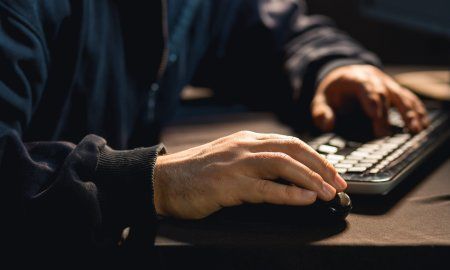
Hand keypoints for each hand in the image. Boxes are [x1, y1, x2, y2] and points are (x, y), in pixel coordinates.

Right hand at [153, 131, 346, 218]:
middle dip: (321, 166)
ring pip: (282, 164)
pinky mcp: (228, 184)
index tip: (332, 172)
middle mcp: (244, 146)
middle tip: (339, 182)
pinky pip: (265, 188)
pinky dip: (289, 193)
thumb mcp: (229, 158)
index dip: (315, 157)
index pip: (289, 143)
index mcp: (246, 140)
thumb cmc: (197, 173)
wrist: (163, 180)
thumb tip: (286, 174)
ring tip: (328, 192)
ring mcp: (236, 164)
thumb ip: (254, 161)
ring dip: (311, 178)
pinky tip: (305, 199)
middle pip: (292, 150)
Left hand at [311, 65, 428, 136]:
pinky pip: (409, 99)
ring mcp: (386, 83)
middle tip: (383, 134)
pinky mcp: (395, 90)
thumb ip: (321, 113)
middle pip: (384, 93)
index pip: (365, 87)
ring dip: (409, 112)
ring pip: (401, 95)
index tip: (375, 117)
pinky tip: (422, 124)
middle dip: (385, 114)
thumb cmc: (332, 92)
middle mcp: (373, 78)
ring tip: (414, 130)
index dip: (372, 101)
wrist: (342, 76)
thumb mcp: (319, 101)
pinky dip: (417, 110)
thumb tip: (328, 124)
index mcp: (353, 78)